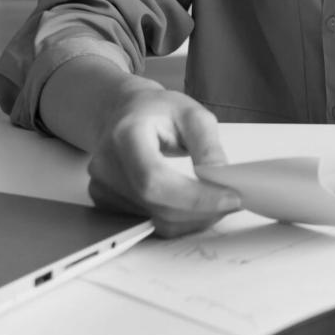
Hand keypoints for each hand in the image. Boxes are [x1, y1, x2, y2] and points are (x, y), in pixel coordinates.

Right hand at [85, 88, 241, 236]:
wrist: (124, 113)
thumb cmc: (157, 110)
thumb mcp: (191, 113)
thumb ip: (208, 145)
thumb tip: (219, 178)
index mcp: (125, 135)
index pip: (154, 179)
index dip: (193, 197)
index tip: (230, 198)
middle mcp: (107, 164)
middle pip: (156, 205)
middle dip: (201, 210)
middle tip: (231, 200)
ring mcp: (103, 187)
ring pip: (155, 220)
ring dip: (192, 218)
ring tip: (213, 198)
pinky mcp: (107, 203)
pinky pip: (148, 223)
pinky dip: (177, 219)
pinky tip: (191, 203)